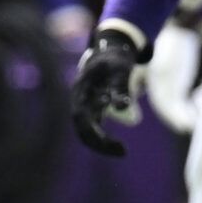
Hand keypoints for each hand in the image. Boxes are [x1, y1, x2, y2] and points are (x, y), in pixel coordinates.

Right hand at [69, 24, 145, 156]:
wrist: (111, 51)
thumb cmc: (115, 59)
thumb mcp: (120, 69)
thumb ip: (121, 86)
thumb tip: (122, 107)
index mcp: (80, 90)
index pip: (80, 116)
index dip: (93, 131)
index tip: (113, 140)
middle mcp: (79, 100)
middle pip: (82, 128)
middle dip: (99, 142)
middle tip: (122, 151)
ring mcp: (85, 106)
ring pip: (86, 131)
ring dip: (101, 143)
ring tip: (121, 151)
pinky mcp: (93, 110)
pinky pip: (94, 129)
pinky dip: (104, 139)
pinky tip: (119, 146)